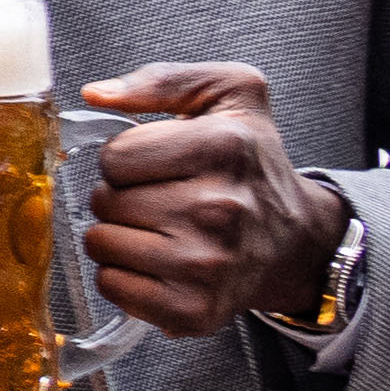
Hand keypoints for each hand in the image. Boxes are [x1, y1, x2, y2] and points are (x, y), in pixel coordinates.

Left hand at [69, 63, 341, 337]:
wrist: (294, 240)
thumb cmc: (251, 164)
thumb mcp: (230, 96)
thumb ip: (163, 80)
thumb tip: (96, 94)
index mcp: (225, 148)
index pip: (115, 157)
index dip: (128, 159)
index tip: (159, 165)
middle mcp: (219, 209)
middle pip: (104, 201)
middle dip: (121, 197)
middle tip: (161, 199)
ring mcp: (207, 266)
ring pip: (101, 244)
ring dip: (118, 235)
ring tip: (160, 230)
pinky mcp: (194, 310)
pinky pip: (112, 286)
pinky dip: (123, 275)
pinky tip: (157, 263)